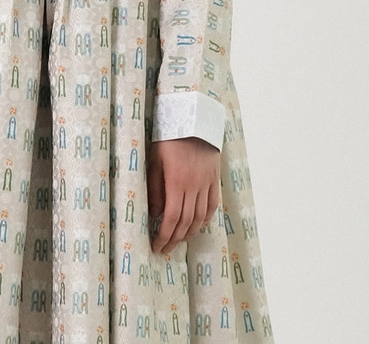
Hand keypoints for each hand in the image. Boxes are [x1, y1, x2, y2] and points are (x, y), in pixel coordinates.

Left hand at [147, 137, 219, 253]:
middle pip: (187, 221)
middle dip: (175, 238)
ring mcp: (207, 183)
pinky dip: (205, 218)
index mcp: (177, 181)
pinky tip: (198, 225)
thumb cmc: (169, 137)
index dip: (165, 235)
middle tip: (165, 248)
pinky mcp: (214, 178)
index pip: (172, 217)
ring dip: (190, 232)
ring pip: (201, 216)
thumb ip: (154, 188)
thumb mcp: (155, 159)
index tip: (157, 246)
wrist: (193, 119)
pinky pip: (212, 204)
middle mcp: (194, 185)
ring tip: (179, 240)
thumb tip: (154, 213)